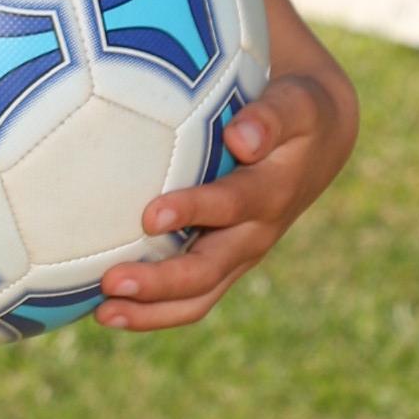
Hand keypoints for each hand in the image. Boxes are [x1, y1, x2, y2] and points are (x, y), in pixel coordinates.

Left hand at [95, 61, 354, 333]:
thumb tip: (241, 136)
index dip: (194, 211)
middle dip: (161, 281)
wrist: (316, 144)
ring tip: (101, 313)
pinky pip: (188, 299)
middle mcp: (254, 233)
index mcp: (271, 191)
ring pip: (197, 297)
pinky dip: (150, 311)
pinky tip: (103, 310)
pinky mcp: (222, 265)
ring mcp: (237, 256)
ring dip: (150, 310)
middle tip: (111, 281)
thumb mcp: (296, 104)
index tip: (151, 216)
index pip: (231, 205)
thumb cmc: (294, 113)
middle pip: (208, 269)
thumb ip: (272, 116)